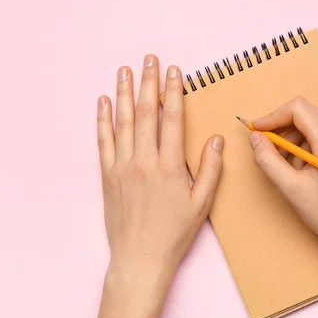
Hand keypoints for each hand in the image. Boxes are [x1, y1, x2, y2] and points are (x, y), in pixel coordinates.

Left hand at [96, 55, 223, 288]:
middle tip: (149, 59)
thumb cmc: (173, 234)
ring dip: (125, 93)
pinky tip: (104, 102)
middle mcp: (143, 161)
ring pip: (123, 122)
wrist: (140, 259)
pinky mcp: (107, 176)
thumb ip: (209, 170)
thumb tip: (215, 139)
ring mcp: (122, 167)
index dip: (174, 92)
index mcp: (169, 166)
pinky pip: (103, 141)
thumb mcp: (201, 204)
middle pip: (146, 113)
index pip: (171, 119)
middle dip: (149, 82)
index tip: (175, 71)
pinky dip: (103, 120)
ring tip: (125, 70)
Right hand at [248, 96, 317, 248]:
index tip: (257, 131)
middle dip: (282, 128)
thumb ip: (268, 159)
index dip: (273, 117)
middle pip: (305, 112)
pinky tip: (302, 168)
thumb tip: (255, 138)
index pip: (297, 109)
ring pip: (312, 122)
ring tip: (288, 165)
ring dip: (293, 138)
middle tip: (269, 149)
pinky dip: (305, 144)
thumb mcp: (290, 188)